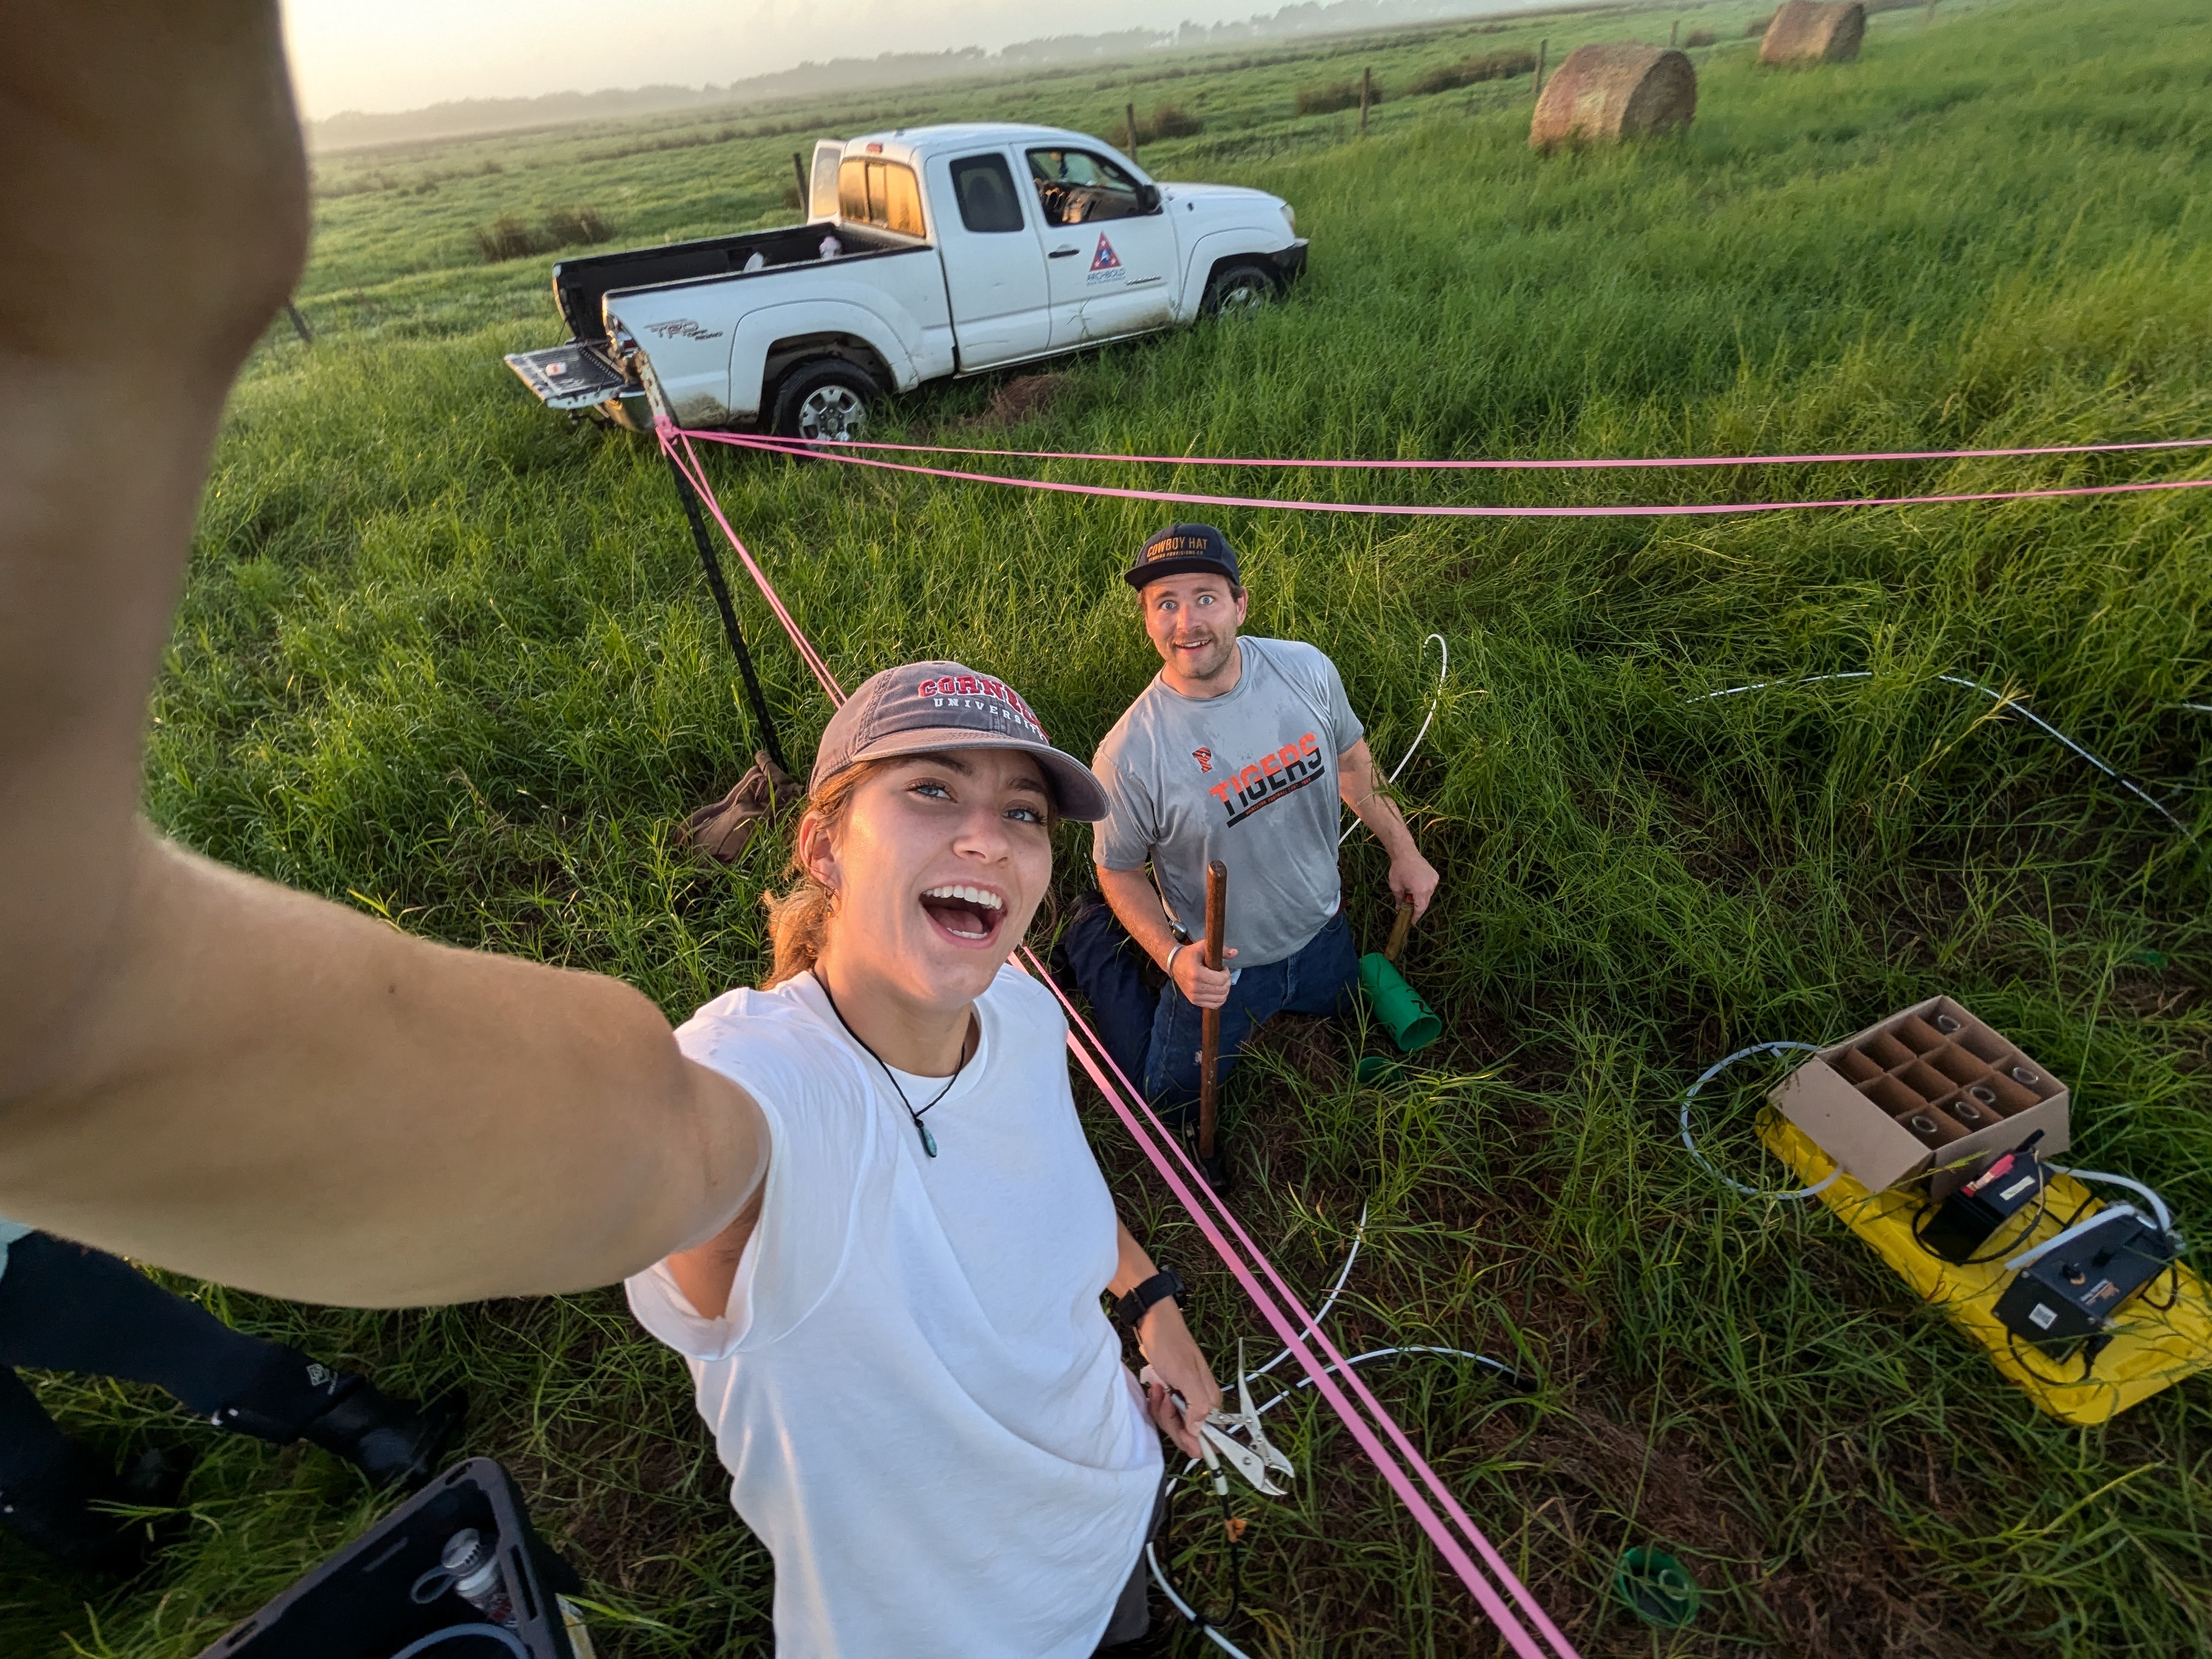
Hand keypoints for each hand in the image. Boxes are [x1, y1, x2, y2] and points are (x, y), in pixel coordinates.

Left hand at [1135, 1301, 1219, 1458]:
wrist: (1155, 1323)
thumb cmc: (1170, 1346)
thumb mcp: (1185, 1375)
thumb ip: (1196, 1405)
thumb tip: (1199, 1432)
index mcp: (1210, 1400)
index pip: (1211, 1437)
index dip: (1194, 1441)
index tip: (1179, 1430)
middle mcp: (1201, 1402)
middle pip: (1189, 1433)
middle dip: (1173, 1423)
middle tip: (1165, 1401)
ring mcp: (1185, 1398)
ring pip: (1175, 1423)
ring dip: (1163, 1411)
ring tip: (1158, 1390)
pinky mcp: (1172, 1394)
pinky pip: (1165, 1412)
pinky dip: (1158, 1404)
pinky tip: (1155, 1389)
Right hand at [1169, 939, 1236, 1008]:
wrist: (1173, 964)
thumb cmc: (1189, 955)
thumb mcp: (1202, 947)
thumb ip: (1221, 949)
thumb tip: (1236, 952)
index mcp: (1197, 974)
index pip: (1221, 980)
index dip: (1227, 974)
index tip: (1223, 968)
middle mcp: (1195, 987)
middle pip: (1222, 990)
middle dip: (1227, 981)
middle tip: (1223, 975)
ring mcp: (1194, 996)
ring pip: (1220, 999)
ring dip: (1225, 990)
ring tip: (1220, 982)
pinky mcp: (1194, 1001)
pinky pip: (1214, 1005)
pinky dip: (1220, 999)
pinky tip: (1218, 991)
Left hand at [1388, 850, 1439, 921]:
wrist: (1406, 853)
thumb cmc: (1398, 869)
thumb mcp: (1396, 886)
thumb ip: (1399, 899)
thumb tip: (1399, 909)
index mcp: (1420, 891)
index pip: (1420, 909)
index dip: (1416, 917)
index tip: (1412, 922)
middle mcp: (1430, 887)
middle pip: (1425, 903)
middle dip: (1417, 908)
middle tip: (1409, 911)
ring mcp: (1434, 881)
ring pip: (1428, 896)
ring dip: (1420, 898)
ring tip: (1411, 896)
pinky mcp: (1435, 876)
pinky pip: (1430, 887)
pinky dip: (1424, 890)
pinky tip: (1416, 887)